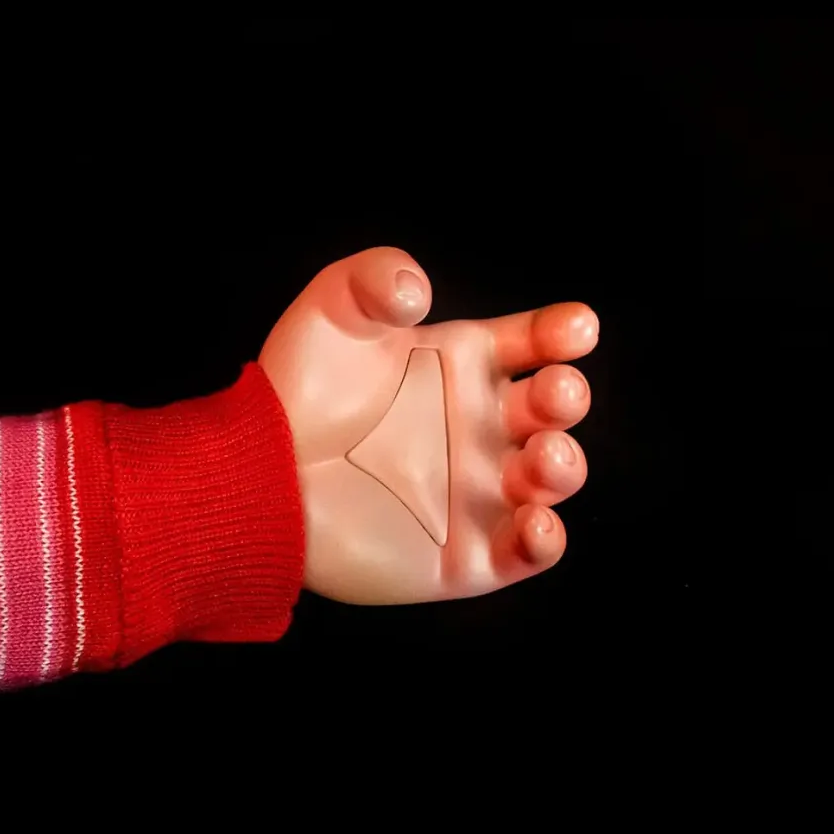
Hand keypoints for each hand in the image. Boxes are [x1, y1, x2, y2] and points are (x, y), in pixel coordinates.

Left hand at [259, 248, 597, 604]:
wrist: (259, 477)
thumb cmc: (297, 390)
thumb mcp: (332, 311)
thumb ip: (376, 278)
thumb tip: (419, 292)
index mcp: (465, 366)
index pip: (536, 344)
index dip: (563, 334)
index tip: (574, 330)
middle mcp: (482, 427)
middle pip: (553, 410)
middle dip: (567, 397)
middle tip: (553, 391)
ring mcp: (479, 492)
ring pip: (551, 479)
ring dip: (563, 465)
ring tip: (539, 454)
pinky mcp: (467, 555)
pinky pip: (527, 551)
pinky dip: (544, 540)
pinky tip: (534, 523)